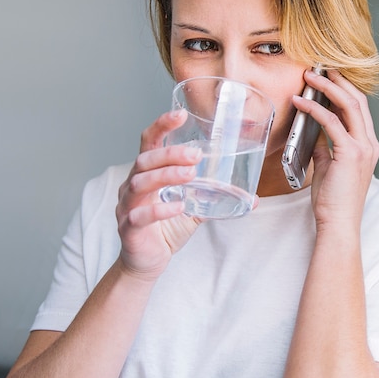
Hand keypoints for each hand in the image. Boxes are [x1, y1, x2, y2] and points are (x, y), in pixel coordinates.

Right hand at [115, 109, 203, 280]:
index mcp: (147, 174)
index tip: (180, 114)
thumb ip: (214, 198)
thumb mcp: (192, 209)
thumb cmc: (166, 230)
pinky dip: (159, 209)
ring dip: (166, 175)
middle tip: (195, 155)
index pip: (149, 142)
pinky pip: (140, 215)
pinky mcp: (128, 228)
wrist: (147, 263)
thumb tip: (252, 197)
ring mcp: (127, 206)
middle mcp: (132, 185)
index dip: (162, 125)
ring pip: (139, 183)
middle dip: (170, 154)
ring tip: (190, 175)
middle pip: (144, 160)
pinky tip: (177, 207)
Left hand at [292, 69, 378, 229]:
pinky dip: (315, 109)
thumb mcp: (328, 167)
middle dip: (338, 80)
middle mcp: (369, 143)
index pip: (358, 109)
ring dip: (327, 87)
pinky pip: (332, 122)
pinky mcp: (351, 154)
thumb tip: (314, 135)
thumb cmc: (332, 200)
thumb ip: (325, 148)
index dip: (344, 89)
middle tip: (319, 66)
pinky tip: (300, 102)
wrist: (338, 222)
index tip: (327, 76)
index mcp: (366, 145)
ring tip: (309, 75)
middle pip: (357, 100)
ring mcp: (363, 148)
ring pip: (349, 105)